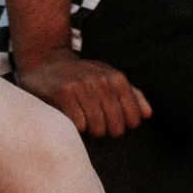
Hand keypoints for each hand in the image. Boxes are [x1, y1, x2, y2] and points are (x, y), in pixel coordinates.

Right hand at [15, 49, 152, 137]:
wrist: (45, 62)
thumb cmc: (81, 76)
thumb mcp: (107, 78)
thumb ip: (131, 94)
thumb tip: (148, 114)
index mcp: (115, 77)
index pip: (132, 116)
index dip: (125, 125)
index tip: (116, 123)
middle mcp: (99, 79)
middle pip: (115, 125)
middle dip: (107, 130)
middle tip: (98, 125)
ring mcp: (80, 86)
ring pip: (96, 127)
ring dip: (91, 130)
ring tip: (85, 123)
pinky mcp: (62, 93)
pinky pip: (78, 125)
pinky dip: (75, 127)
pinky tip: (71, 118)